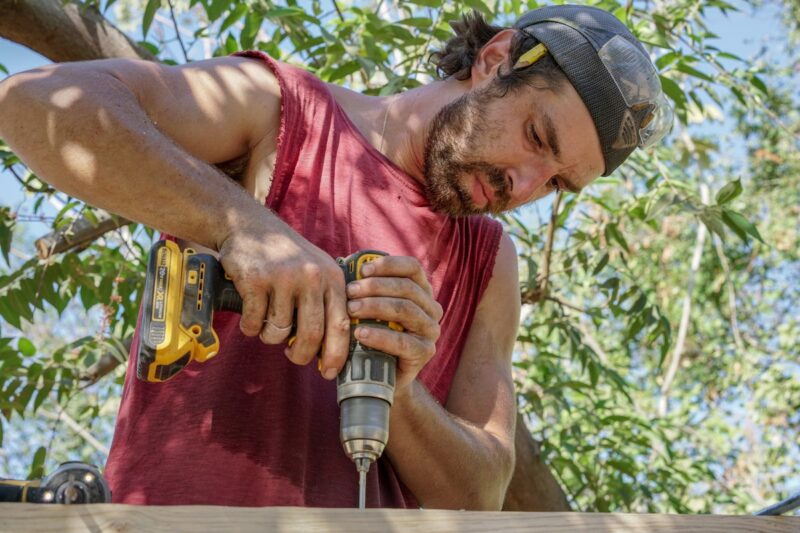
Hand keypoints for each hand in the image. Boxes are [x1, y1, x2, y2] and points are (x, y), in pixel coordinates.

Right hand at [217, 220, 349, 379]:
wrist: (251, 226)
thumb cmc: (287, 257)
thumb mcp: (318, 272)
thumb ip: (327, 304)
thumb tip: (330, 352)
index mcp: (332, 278)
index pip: (341, 325)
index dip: (336, 355)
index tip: (329, 372)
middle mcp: (311, 277)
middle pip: (311, 334)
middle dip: (301, 355)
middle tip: (294, 356)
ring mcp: (283, 278)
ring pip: (279, 331)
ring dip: (271, 336)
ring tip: (268, 322)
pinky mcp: (255, 280)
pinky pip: (254, 322)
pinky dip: (250, 326)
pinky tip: (251, 312)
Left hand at [344, 256, 442, 391]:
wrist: (381, 376)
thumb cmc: (372, 335)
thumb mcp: (371, 309)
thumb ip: (366, 290)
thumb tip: (344, 265)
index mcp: (422, 291)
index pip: (413, 268)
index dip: (389, 265)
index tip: (363, 269)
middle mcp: (431, 308)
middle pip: (407, 288)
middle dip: (375, 287)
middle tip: (349, 291)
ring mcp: (430, 331)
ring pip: (406, 311)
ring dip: (376, 307)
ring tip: (352, 310)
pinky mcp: (425, 353)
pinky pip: (403, 342)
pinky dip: (380, 336)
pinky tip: (360, 334)